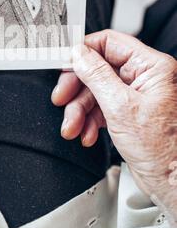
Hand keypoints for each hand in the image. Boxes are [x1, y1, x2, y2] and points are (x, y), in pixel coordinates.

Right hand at [52, 30, 176, 213]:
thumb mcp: (121, 107)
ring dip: (80, 110)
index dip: (83, 52)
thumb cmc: (164, 151)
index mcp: (152, 67)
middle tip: (62, 98)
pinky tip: (87, 133)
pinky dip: (90, 120)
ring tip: (73, 127)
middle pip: (98, 69)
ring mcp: (137, 96)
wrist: (173, 184)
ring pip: (96, 91)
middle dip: (77, 88)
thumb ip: (96, 75)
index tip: (63, 62)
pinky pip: (102, 108)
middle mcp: (145, 78)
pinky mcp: (130, 114)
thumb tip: (79, 53)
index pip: (109, 43)